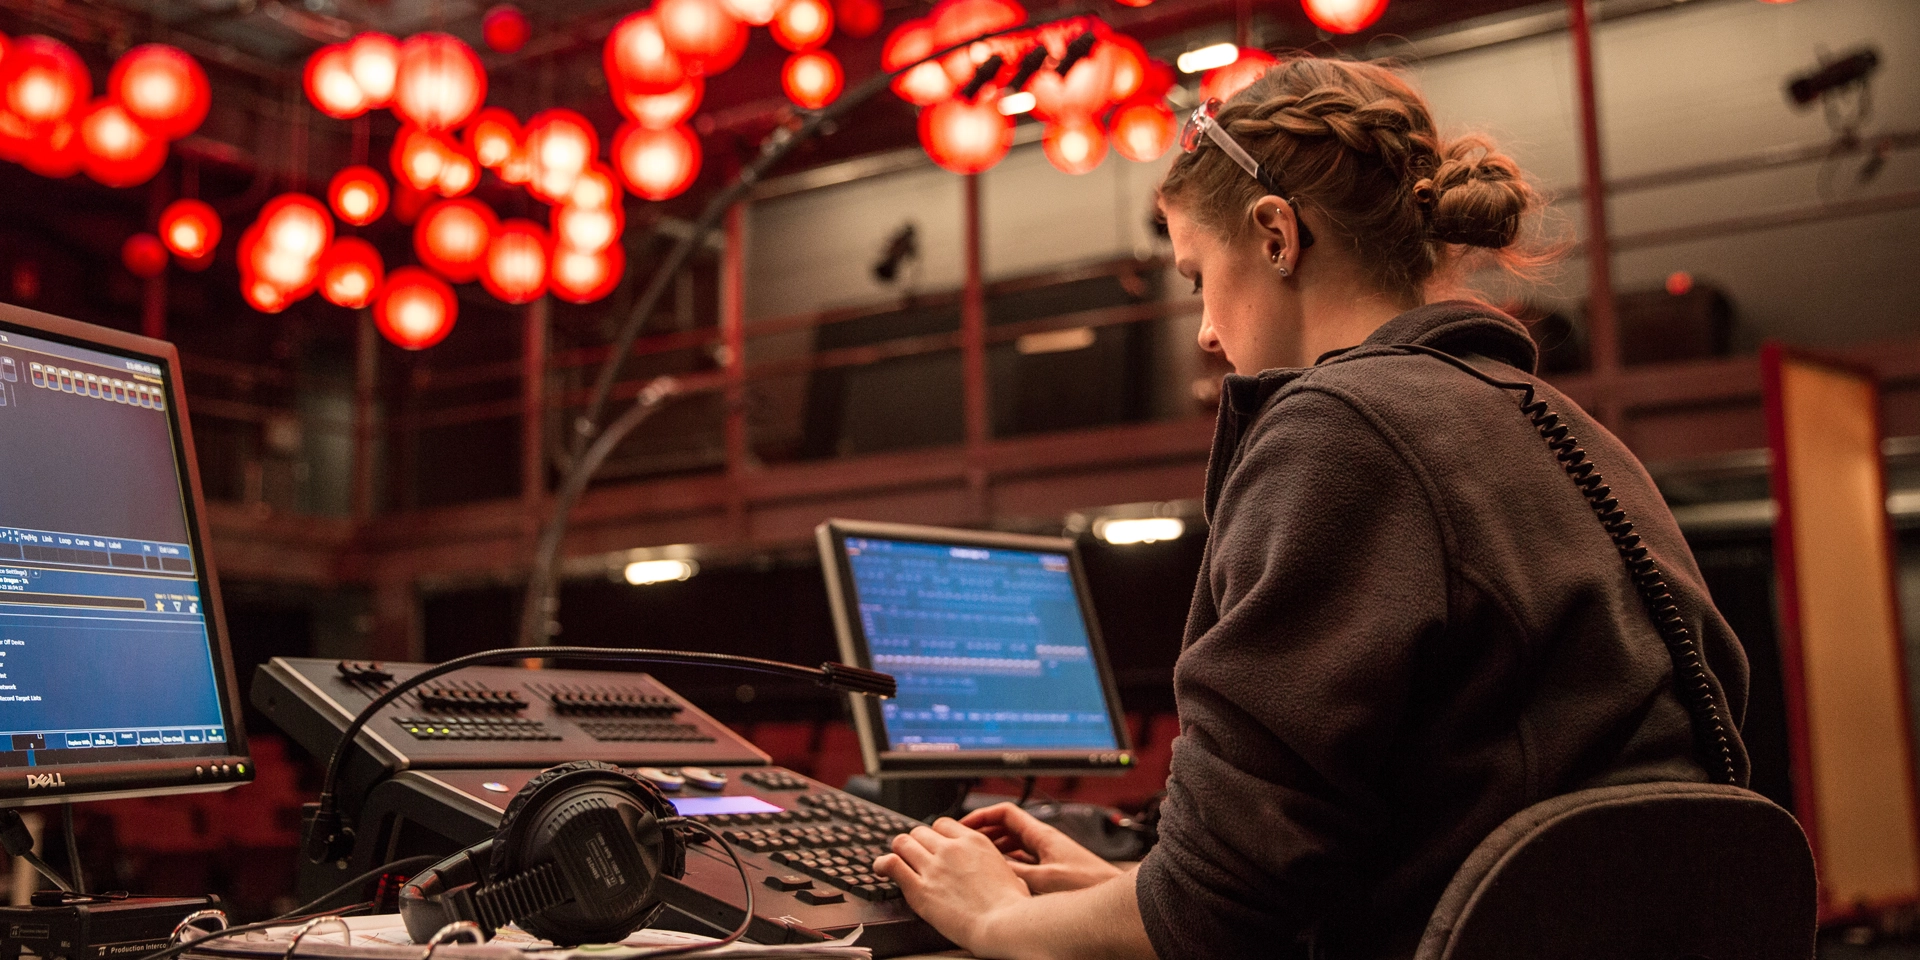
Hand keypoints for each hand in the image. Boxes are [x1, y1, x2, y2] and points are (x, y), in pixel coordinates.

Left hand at [874, 818, 1031, 954]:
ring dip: (900, 851)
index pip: (943, 824)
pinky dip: (882, 864)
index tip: (933, 845)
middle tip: (916, 856)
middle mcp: (951, 849)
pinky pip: (891, 865)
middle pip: (920, 831)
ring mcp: (933, 867)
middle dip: (917, 843)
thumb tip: (1002, 875)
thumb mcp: (1011, 874)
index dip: (936, 836)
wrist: (1003, 924)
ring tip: (898, 860)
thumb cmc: (1012, 906)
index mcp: (974, 841)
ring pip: (903, 842)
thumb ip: (997, 867)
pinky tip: (881, 869)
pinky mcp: (919, 889)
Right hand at [961, 802, 1122, 893]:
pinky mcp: (1052, 867)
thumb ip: (1016, 870)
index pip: (1005, 812)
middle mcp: (1044, 840)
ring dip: (995, 847)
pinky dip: (1008, 862)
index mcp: (1041, 834)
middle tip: (963, 841)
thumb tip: (990, 865)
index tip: (964, 824)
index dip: (982, 815)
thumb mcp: (1044, 879)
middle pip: (1006, 827)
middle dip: (984, 831)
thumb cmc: (1088, 883)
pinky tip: (1000, 874)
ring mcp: (1048, 853)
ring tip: (976, 857)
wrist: (1111, 894)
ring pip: (1013, 843)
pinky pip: (1023, 858)